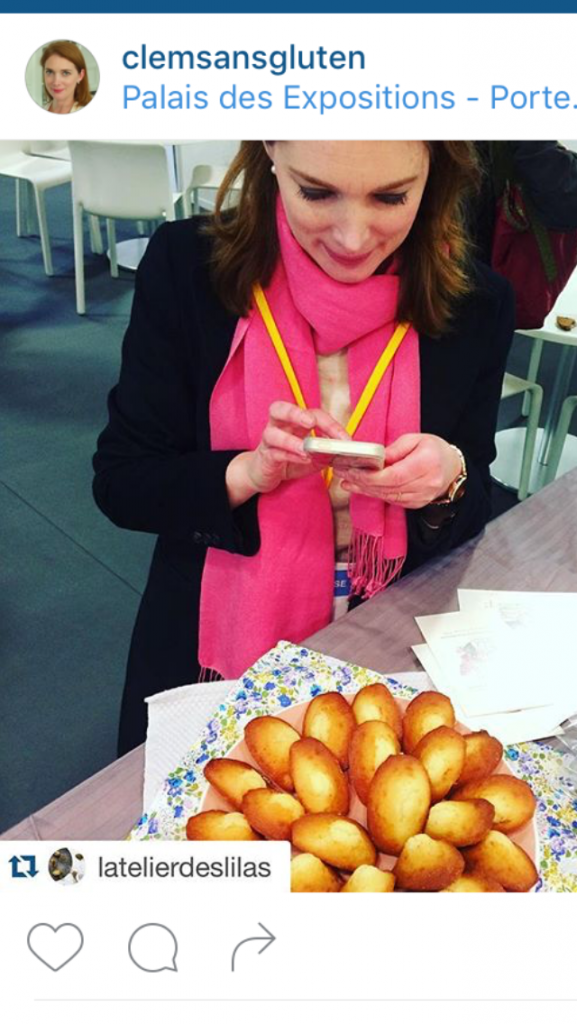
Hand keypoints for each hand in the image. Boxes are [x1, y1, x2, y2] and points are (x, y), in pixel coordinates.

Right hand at [226, 401, 349, 507]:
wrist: (263, 474)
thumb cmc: (288, 460)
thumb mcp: (312, 457)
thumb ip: (325, 453)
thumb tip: (343, 453)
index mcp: (294, 421)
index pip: (313, 414)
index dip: (330, 424)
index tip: (345, 440)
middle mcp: (278, 426)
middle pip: (280, 409)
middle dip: (296, 413)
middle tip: (311, 422)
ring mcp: (269, 441)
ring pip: (272, 432)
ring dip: (290, 440)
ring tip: (306, 450)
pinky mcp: (265, 457)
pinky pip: (274, 453)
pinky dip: (289, 455)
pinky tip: (301, 459)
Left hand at [335, 433, 462, 509]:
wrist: (453, 469)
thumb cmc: (435, 449)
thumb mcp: (416, 439)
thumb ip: (394, 449)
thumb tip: (375, 458)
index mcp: (427, 464)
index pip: (394, 475)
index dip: (371, 476)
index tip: (353, 470)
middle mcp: (426, 484)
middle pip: (388, 487)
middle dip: (362, 482)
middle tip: (343, 474)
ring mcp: (422, 497)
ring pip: (388, 496)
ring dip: (365, 490)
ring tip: (347, 481)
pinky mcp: (416, 504)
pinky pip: (392, 501)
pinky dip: (375, 494)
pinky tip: (361, 487)